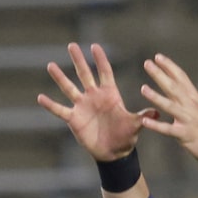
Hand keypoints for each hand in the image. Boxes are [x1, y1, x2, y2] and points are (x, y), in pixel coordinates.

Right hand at [37, 42, 145, 163]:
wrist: (114, 152)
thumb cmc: (126, 136)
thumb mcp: (136, 125)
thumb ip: (143, 116)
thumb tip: (157, 112)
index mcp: (110, 94)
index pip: (105, 72)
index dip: (100, 60)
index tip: (95, 46)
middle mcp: (94, 96)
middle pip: (85, 74)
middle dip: (79, 60)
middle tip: (72, 45)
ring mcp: (82, 106)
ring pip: (69, 88)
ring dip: (60, 77)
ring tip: (51, 65)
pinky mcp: (74, 119)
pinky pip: (60, 110)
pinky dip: (51, 105)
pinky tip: (40, 97)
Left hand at [137, 53, 197, 167]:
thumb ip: (187, 97)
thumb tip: (176, 86)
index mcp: (194, 97)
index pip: (181, 77)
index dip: (170, 66)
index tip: (158, 56)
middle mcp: (191, 105)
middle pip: (174, 87)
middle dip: (160, 74)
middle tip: (147, 63)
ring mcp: (188, 119)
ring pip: (170, 105)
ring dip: (156, 96)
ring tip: (143, 88)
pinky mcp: (184, 134)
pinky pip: (167, 129)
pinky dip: (156, 125)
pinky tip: (145, 121)